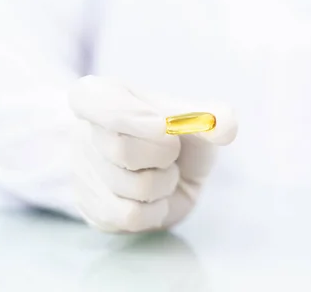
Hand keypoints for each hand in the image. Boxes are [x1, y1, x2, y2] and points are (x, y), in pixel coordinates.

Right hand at [68, 75, 236, 232]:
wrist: (173, 171)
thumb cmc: (181, 135)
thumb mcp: (198, 117)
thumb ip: (212, 116)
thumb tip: (227, 126)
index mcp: (102, 96)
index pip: (92, 99)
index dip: (130, 116)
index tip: (162, 126)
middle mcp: (83, 133)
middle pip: (123, 149)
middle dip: (164, 153)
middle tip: (171, 149)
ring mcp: (84, 174)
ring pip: (133, 187)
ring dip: (164, 182)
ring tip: (162, 171)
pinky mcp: (94, 210)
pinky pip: (131, 215)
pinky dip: (156, 209)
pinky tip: (155, 196)